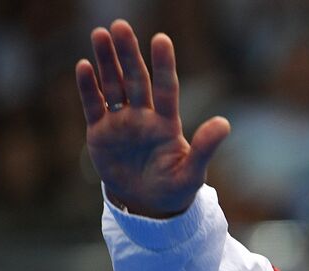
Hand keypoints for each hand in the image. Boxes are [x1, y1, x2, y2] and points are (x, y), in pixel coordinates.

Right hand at [75, 20, 229, 217]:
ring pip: (112, 86)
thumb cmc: (175, 189)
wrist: (148, 206)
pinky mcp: (100, 132)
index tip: (161, 39)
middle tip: (120, 26)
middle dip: (128, 54)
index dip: (164, 65)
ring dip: (106, 61)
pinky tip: (84, 66)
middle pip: (135, 80)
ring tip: (100, 34)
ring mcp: (121, 122)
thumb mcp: (192, 173)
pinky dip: (88, 87)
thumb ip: (205, 148)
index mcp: (167, 123)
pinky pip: (93, 105)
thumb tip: (224, 123)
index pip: (166, 88)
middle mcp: (144, 117)